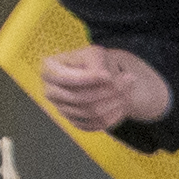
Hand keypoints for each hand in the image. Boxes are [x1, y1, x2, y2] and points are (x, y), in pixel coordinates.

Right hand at [35, 46, 170, 132]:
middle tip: (129, 80)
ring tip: (129, 90)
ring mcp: (61, 109)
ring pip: (89, 113)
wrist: (98, 76)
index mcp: (48, 70)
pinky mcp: (74, 122)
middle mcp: (50, 91)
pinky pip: (94, 125)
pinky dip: (112, 115)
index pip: (66, 79)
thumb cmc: (93, 61)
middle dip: (107, 91)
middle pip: (80, 98)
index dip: (88, 79)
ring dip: (114, 102)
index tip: (108, 75)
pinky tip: (123, 104)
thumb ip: (97, 65)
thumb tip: (106, 79)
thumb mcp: (94, 54)